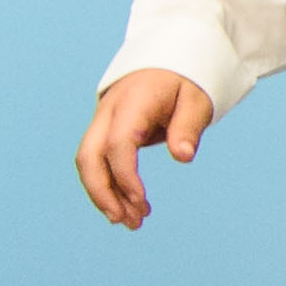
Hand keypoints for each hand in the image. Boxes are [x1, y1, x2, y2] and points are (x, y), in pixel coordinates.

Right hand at [76, 67, 211, 229]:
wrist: (165, 62)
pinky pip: (97, 161)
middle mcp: (108, 112)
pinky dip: (108, 185)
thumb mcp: (197, 99)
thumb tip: (183, 156)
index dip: (125, 175)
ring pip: (88, 162)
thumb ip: (188, 127)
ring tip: (132, 222)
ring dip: (104, 195)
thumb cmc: (185, 80)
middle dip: (102, 192)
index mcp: (132, 102)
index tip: (141, 200)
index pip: (118, 143)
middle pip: (88, 156)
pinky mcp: (104, 131)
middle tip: (127, 222)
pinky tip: (125, 206)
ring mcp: (101, 121)